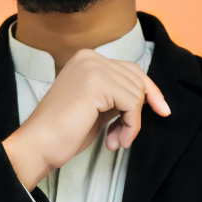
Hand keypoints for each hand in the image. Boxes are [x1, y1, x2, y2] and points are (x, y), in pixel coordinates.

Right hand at [5, 48, 169, 173]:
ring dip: (131, 123)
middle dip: (136, 112)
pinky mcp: (97, 83)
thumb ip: (117, 95)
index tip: (162, 110)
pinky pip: (132, 104)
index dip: (149, 92)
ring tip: (115, 140)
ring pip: (137, 93)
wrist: (40, 144)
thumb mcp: (98, 106)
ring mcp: (93, 67)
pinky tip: (115, 141)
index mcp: (87, 59)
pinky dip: (130, 126)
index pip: (131, 70)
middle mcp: (90, 57)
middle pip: (138, 80)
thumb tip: (149, 96)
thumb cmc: (64, 131)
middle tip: (123, 137)